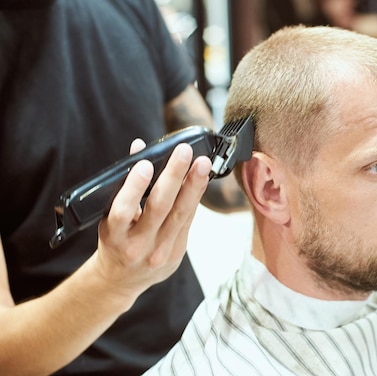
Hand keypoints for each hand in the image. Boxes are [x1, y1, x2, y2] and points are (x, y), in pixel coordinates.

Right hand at [94, 141, 210, 300]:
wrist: (121, 280)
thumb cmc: (115, 240)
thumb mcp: (109, 217)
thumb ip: (124, 184)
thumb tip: (139, 147)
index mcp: (113, 236)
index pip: (122, 211)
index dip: (134, 188)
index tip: (145, 164)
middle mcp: (137, 246)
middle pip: (159, 208)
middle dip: (173, 177)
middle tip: (184, 151)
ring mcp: (160, 252)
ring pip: (180, 214)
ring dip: (193, 186)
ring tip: (202, 163)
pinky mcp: (177, 253)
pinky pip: (188, 221)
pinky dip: (195, 198)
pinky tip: (201, 180)